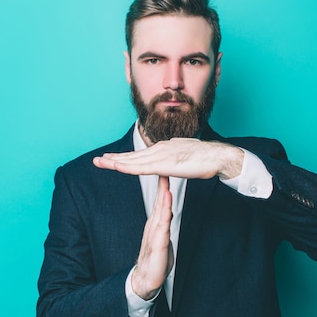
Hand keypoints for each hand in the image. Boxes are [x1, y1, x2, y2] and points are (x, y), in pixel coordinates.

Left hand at [93, 138, 244, 179]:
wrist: (218, 156)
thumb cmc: (206, 159)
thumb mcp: (185, 157)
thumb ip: (175, 159)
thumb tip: (170, 161)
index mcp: (164, 149)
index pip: (140, 155)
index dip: (125, 157)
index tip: (111, 159)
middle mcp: (160, 149)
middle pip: (133, 156)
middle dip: (114, 158)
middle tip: (97, 160)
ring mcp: (161, 156)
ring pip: (133, 160)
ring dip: (115, 162)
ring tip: (100, 163)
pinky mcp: (165, 164)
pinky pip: (142, 167)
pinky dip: (127, 167)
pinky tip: (116, 166)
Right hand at [131, 176, 173, 299]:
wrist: (145, 280)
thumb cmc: (156, 260)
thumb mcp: (162, 238)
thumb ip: (164, 223)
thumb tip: (168, 211)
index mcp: (156, 223)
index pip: (160, 201)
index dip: (163, 184)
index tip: (166, 168)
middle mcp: (154, 226)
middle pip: (159, 202)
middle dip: (162, 184)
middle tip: (164, 165)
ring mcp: (155, 235)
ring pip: (159, 212)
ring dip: (162, 197)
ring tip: (165, 181)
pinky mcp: (158, 246)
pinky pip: (162, 228)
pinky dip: (164, 216)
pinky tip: (167, 207)